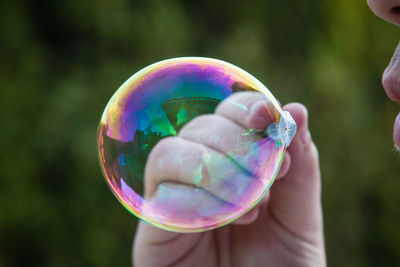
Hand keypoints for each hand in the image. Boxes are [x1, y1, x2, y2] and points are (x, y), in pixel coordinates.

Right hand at [133, 92, 325, 266]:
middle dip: (237, 146)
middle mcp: (197, 175)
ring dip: (215, 171)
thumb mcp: (299, 216)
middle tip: (267, 178)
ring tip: (249, 206)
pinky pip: (161, 196)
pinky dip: (197, 202)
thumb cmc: (279, 266)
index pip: (224, 115)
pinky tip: (223, 222)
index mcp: (230, 164)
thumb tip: (296, 110)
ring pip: (170, 153)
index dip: (243, 108)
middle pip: (198, 128)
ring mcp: (170, 199)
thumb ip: (301, 168)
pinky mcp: (153, 229)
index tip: (267, 116)